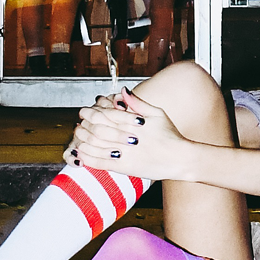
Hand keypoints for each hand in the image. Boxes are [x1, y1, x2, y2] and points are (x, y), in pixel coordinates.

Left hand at [71, 90, 190, 179]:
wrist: (181, 159)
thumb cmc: (170, 135)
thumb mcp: (157, 113)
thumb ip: (137, 102)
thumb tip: (122, 91)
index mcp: (135, 123)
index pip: (107, 114)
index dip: (93, 112)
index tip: (84, 110)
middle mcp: (128, 137)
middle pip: (99, 129)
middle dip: (85, 124)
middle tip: (79, 122)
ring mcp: (126, 153)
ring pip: (97, 146)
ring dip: (84, 140)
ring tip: (78, 136)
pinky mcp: (125, 168)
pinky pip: (101, 163)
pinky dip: (88, 158)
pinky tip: (81, 154)